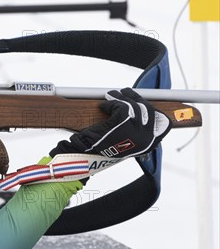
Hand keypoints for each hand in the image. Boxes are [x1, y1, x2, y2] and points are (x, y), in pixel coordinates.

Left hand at [50, 88, 171, 158]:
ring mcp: (137, 131)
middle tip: (124, 92)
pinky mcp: (124, 123)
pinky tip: (104, 106)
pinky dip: (112, 103)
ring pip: (135, 105)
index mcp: (150, 145)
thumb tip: (142, 111)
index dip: (155, 111)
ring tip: (111, 95)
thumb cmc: (102, 148)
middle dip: (136, 98)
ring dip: (122, 97)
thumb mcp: (125, 143)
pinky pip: (122, 106)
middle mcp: (147, 139)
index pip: (164, 124)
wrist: (85, 155)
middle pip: (149, 110)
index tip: (143, 102)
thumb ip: (136, 132)